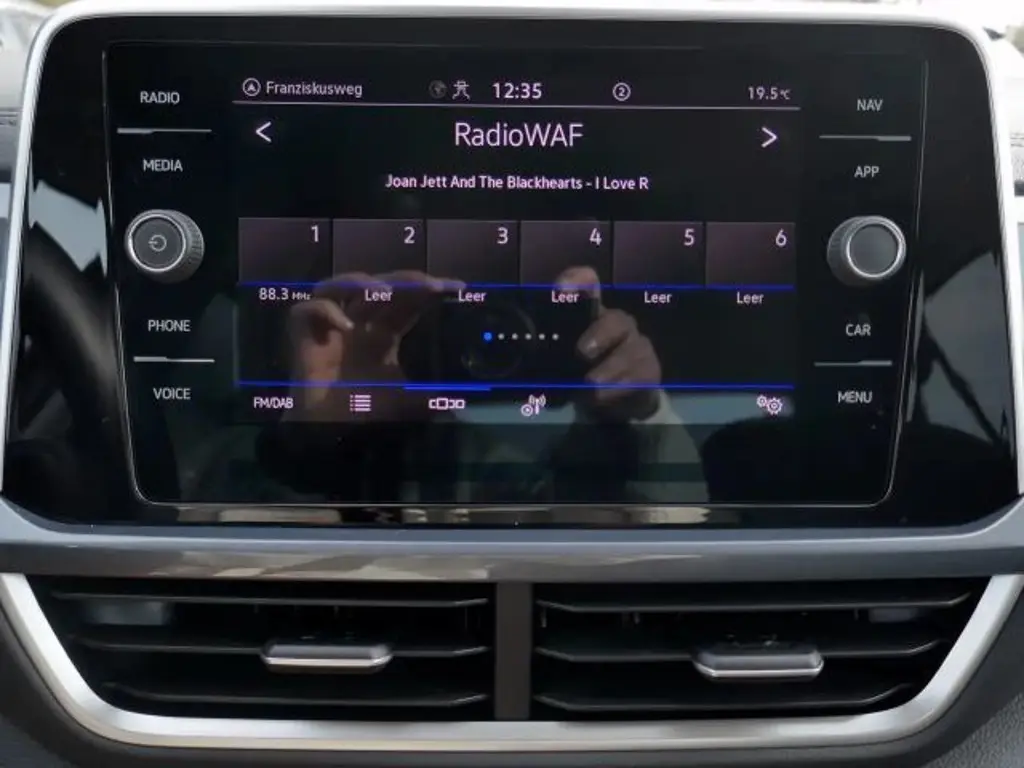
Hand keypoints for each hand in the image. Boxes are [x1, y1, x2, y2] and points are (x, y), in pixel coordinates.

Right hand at [287, 270, 459, 421]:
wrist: (328, 431)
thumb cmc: (363, 411)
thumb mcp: (405, 402)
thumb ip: (429, 399)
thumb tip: (458, 406)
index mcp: (385, 332)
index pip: (409, 301)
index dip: (429, 291)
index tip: (457, 288)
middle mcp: (360, 322)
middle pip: (381, 287)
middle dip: (407, 280)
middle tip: (430, 284)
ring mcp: (331, 325)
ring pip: (342, 285)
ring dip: (363, 282)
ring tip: (384, 290)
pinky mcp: (303, 334)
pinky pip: (309, 309)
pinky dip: (327, 311)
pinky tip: (345, 326)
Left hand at [555, 266, 661, 420]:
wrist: (619, 399)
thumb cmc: (582, 371)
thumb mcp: (558, 359)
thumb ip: (541, 350)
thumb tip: (517, 353)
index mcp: (591, 313)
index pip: (587, 283)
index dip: (577, 281)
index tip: (562, 289)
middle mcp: (617, 323)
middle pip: (616, 320)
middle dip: (600, 335)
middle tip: (582, 353)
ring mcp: (637, 345)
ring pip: (628, 352)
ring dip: (607, 370)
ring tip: (589, 386)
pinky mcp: (649, 369)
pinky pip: (638, 377)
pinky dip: (617, 389)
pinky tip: (601, 397)